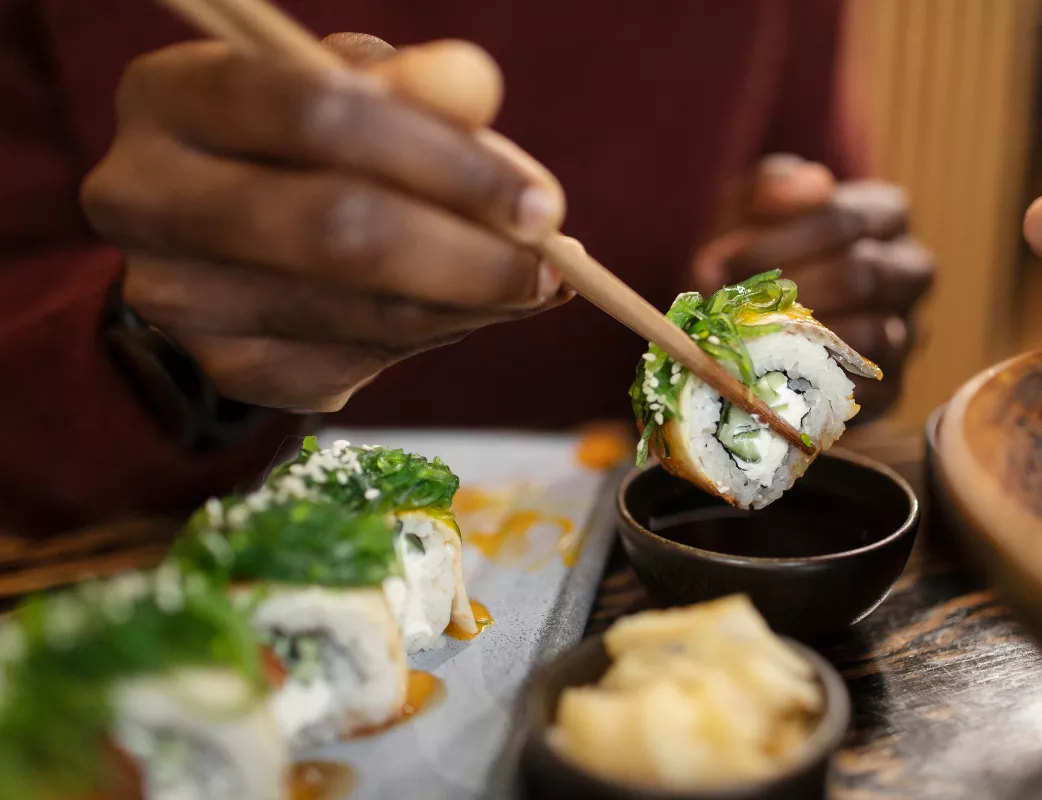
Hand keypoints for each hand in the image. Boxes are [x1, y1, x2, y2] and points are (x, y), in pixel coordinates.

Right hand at [82, 34, 571, 412]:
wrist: (230, 239)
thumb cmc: (298, 143)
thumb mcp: (349, 89)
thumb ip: (412, 85)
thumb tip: (475, 87)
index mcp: (172, 96)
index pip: (319, 119)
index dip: (445, 161)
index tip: (539, 201)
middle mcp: (148, 199)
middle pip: (338, 230)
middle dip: (471, 252)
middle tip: (553, 261)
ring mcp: (180, 299)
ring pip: (363, 311)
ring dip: (473, 302)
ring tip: (531, 281)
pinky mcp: (230, 369)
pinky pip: (365, 360)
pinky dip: (439, 333)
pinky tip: (470, 307)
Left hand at [691, 154, 934, 417]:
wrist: (743, 322)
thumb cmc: (750, 254)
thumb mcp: (747, 210)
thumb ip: (771, 185)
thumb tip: (813, 184)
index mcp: (884, 216)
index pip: (846, 221)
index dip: (779, 243)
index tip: (718, 264)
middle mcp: (909, 272)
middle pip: (863, 275)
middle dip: (786, 291)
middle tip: (731, 306)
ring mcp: (906, 330)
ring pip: (873, 334)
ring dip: (799, 341)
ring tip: (746, 341)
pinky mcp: (892, 387)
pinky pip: (869, 392)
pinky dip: (817, 386)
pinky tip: (769, 378)